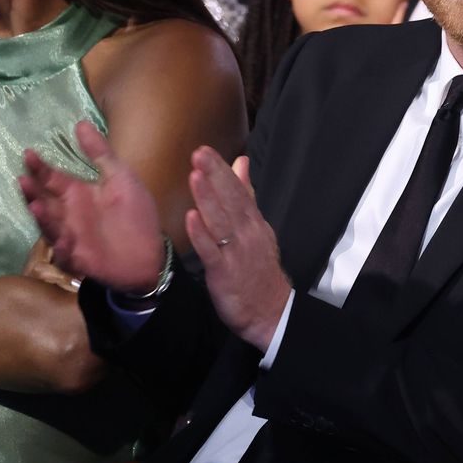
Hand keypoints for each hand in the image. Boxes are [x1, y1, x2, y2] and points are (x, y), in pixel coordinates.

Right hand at [20, 121, 163, 292]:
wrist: (150, 254)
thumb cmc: (135, 215)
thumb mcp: (121, 179)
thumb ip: (101, 154)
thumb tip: (81, 123)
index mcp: (78, 194)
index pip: (52, 178)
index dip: (40, 166)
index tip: (29, 152)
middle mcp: (69, 214)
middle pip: (44, 201)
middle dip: (32, 191)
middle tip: (24, 180)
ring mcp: (71, 236)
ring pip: (50, 226)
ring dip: (43, 218)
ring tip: (36, 206)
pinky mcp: (79, 258)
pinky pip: (66, 255)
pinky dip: (62, 249)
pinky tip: (63, 242)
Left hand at [185, 147, 290, 351]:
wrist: (270, 311)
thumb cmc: (258, 269)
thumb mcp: (257, 228)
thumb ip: (246, 195)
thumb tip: (241, 164)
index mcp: (254, 223)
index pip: (239, 191)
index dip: (222, 171)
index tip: (205, 151)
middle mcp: (247, 234)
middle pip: (231, 201)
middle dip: (215, 176)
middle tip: (199, 154)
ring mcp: (237, 253)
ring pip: (221, 222)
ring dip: (208, 199)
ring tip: (195, 177)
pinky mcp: (224, 272)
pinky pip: (212, 252)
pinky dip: (202, 235)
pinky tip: (191, 219)